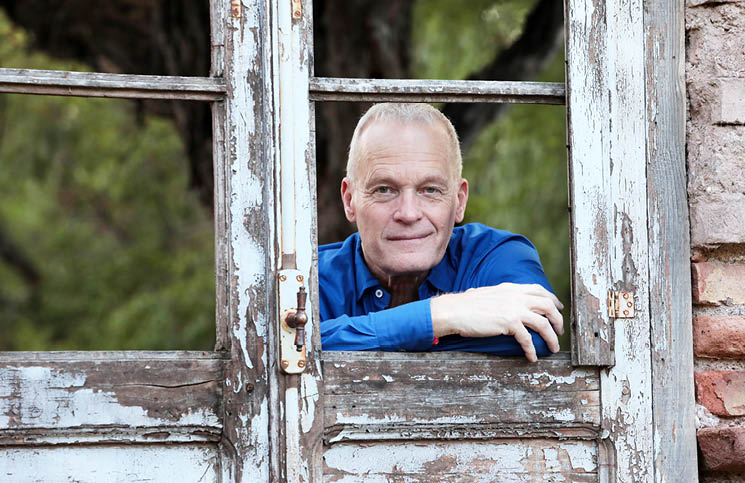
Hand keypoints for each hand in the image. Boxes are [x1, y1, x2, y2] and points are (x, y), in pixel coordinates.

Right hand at [430, 283, 563, 361]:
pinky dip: (532, 350)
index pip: (539, 290)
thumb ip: (502, 297)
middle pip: (548, 306)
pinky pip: (527, 339)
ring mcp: (513, 309)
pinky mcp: (508, 323)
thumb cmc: (466, 305)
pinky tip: (532, 357)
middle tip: (560, 331)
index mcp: (511, 289)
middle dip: (558, 319)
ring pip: (544, 323)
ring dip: (552, 337)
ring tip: (553, 347)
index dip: (553, 299)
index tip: (558, 308)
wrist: (454, 310)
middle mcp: (516, 296)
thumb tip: (508, 304)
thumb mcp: (489, 294)